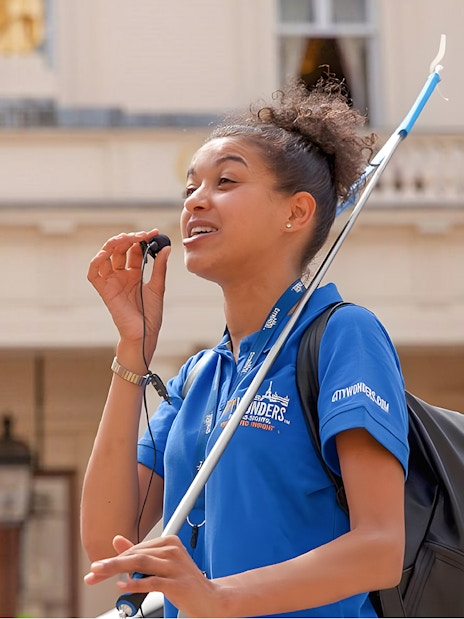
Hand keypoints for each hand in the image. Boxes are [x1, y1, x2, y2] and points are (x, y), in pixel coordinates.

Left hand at [84, 535, 223, 617]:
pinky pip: (152, 581)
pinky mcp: (177, 582)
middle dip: (111, 565)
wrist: (211, 600)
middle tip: (94, 572)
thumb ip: (139, 554)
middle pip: (136, 555)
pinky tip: (123, 587)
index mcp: (168, 543)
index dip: (114, 559)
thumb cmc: (184, 583)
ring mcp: (176, 565)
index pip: (136, 549)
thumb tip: (117, 541)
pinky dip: (135, 584)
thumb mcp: (160, 566)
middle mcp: (172, 549)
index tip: (97, 569)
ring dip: (117, 569)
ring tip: (100, 573)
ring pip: (141, 563)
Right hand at [87, 230, 169, 351]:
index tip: (154, 233)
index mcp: (134, 274)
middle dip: (129, 238)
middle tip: (143, 234)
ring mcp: (112, 282)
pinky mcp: (104, 290)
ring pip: (106, 256)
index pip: (134, 250)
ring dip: (114, 244)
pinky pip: (94, 273)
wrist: (145, 333)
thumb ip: (160, 267)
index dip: (142, 240)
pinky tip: (106, 253)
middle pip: (119, 250)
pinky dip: (96, 261)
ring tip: (127, 238)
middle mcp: (121, 275)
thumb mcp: (158, 286)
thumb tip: (166, 247)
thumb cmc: (151, 314)